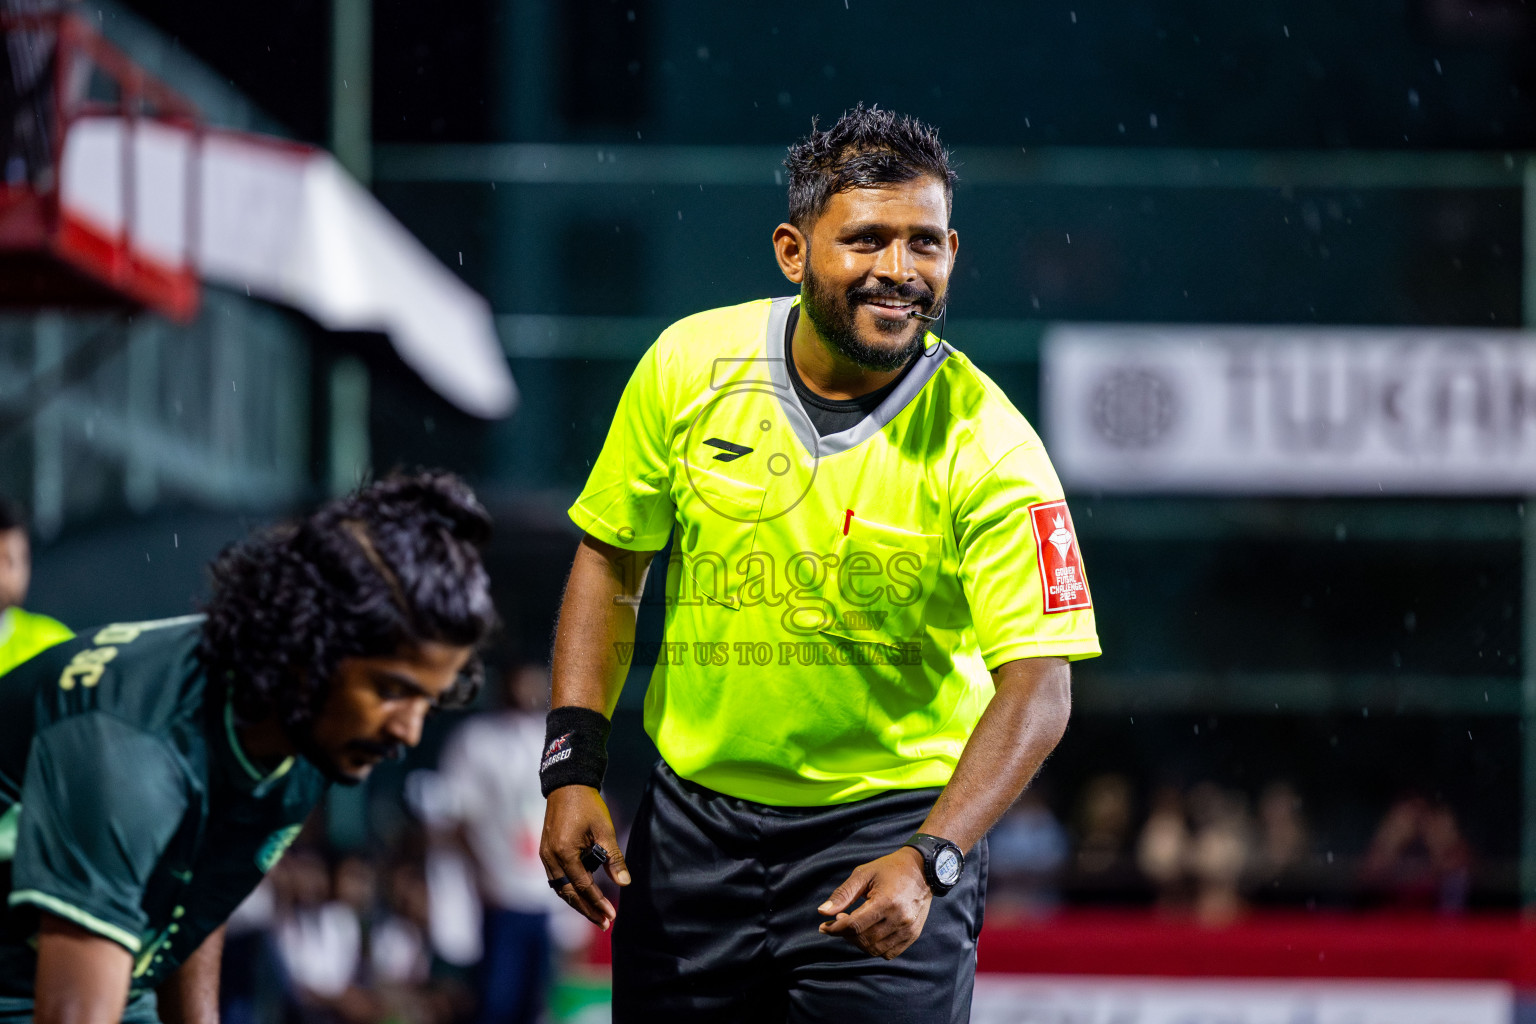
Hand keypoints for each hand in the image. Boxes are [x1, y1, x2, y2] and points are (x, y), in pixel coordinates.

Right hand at [540, 785, 630, 929]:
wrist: (567, 785)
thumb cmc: (588, 805)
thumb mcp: (605, 830)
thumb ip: (613, 858)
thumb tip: (624, 883)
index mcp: (564, 852)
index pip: (583, 886)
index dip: (598, 903)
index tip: (611, 916)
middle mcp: (550, 858)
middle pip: (568, 893)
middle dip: (586, 909)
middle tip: (604, 923)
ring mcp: (546, 855)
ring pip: (561, 888)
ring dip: (577, 902)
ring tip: (596, 914)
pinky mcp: (546, 852)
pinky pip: (557, 878)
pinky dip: (570, 889)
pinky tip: (582, 894)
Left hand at [817, 846, 931, 959]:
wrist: (922, 870)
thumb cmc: (890, 869)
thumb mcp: (863, 874)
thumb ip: (843, 894)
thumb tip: (823, 911)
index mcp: (886, 901)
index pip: (854, 925)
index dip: (835, 928)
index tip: (824, 926)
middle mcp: (899, 918)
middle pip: (863, 939)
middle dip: (845, 934)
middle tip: (840, 920)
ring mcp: (908, 929)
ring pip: (874, 949)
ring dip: (858, 942)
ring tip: (854, 926)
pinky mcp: (913, 935)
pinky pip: (888, 953)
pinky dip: (874, 947)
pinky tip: (869, 933)